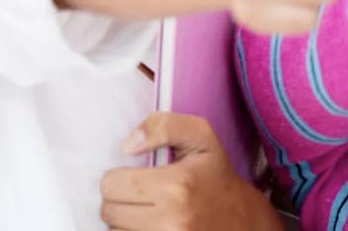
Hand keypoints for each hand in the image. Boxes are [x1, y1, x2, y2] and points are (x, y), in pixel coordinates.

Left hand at [99, 112, 281, 230]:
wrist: (240, 218)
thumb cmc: (214, 174)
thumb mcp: (200, 136)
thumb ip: (163, 125)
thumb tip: (126, 147)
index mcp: (177, 186)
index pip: (111, 184)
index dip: (120, 177)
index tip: (137, 176)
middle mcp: (170, 220)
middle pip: (108, 210)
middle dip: (120, 200)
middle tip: (142, 194)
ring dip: (124, 221)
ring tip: (147, 211)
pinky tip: (148, 225)